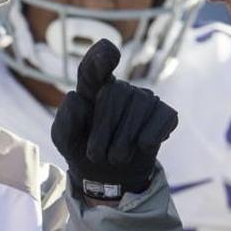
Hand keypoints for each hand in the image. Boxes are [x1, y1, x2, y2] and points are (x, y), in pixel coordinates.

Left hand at [51, 39, 177, 199]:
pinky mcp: (164, 113)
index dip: (101, 57)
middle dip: (103, 130)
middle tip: (97, 155)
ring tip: (115, 156)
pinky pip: (162, 117)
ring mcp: (144, 99)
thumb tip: (75, 97)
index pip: (93, 67)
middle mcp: (119, 88)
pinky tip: (142, 146)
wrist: (108, 179)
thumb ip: (65, 121)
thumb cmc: (84, 151)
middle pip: (114, 92)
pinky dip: (149, 137)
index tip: (109, 51)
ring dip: (123, 141)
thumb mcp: (65, 141)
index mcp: (91, 88)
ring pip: (140, 104)